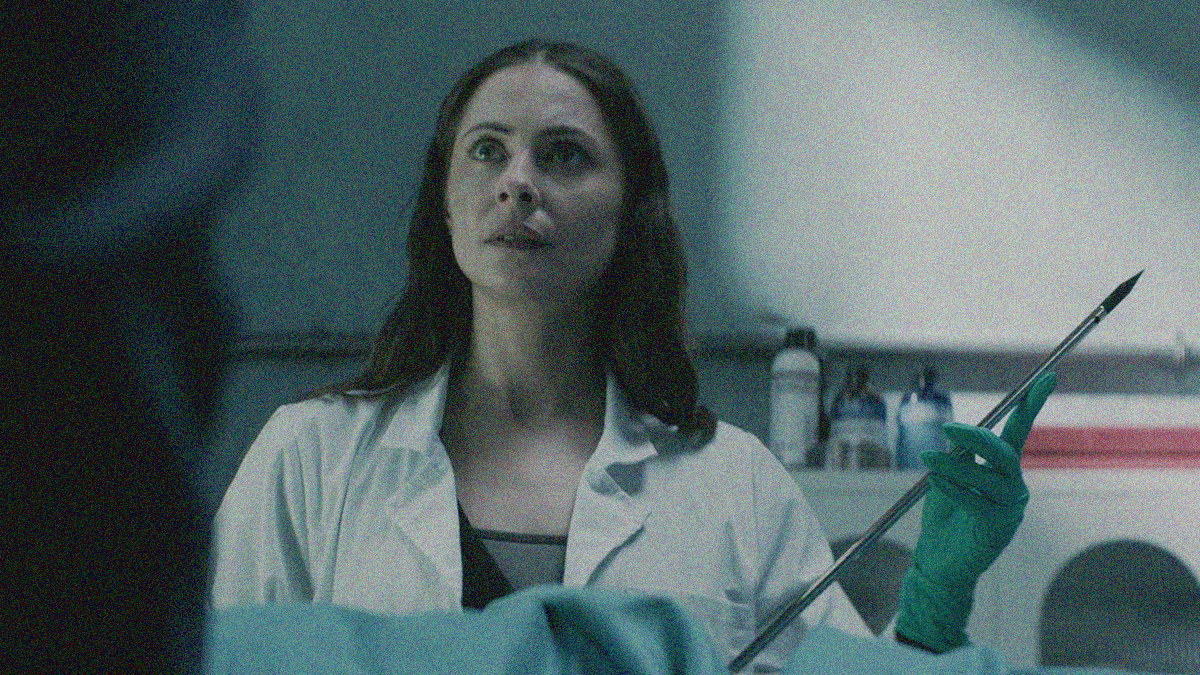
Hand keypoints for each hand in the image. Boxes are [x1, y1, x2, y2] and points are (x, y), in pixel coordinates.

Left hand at [895, 370, 1055, 652]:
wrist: (939, 559)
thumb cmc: (944, 517)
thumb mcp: (948, 476)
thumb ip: (959, 455)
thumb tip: (959, 432)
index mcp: (1002, 468)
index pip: (1019, 430)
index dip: (1031, 404)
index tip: (1047, 377)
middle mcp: (1013, 485)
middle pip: (1004, 451)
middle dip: (976, 437)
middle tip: (948, 428)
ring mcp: (1010, 507)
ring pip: (986, 475)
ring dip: (954, 465)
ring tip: (927, 460)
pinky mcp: (998, 527)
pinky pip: (976, 500)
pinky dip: (954, 488)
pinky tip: (936, 482)